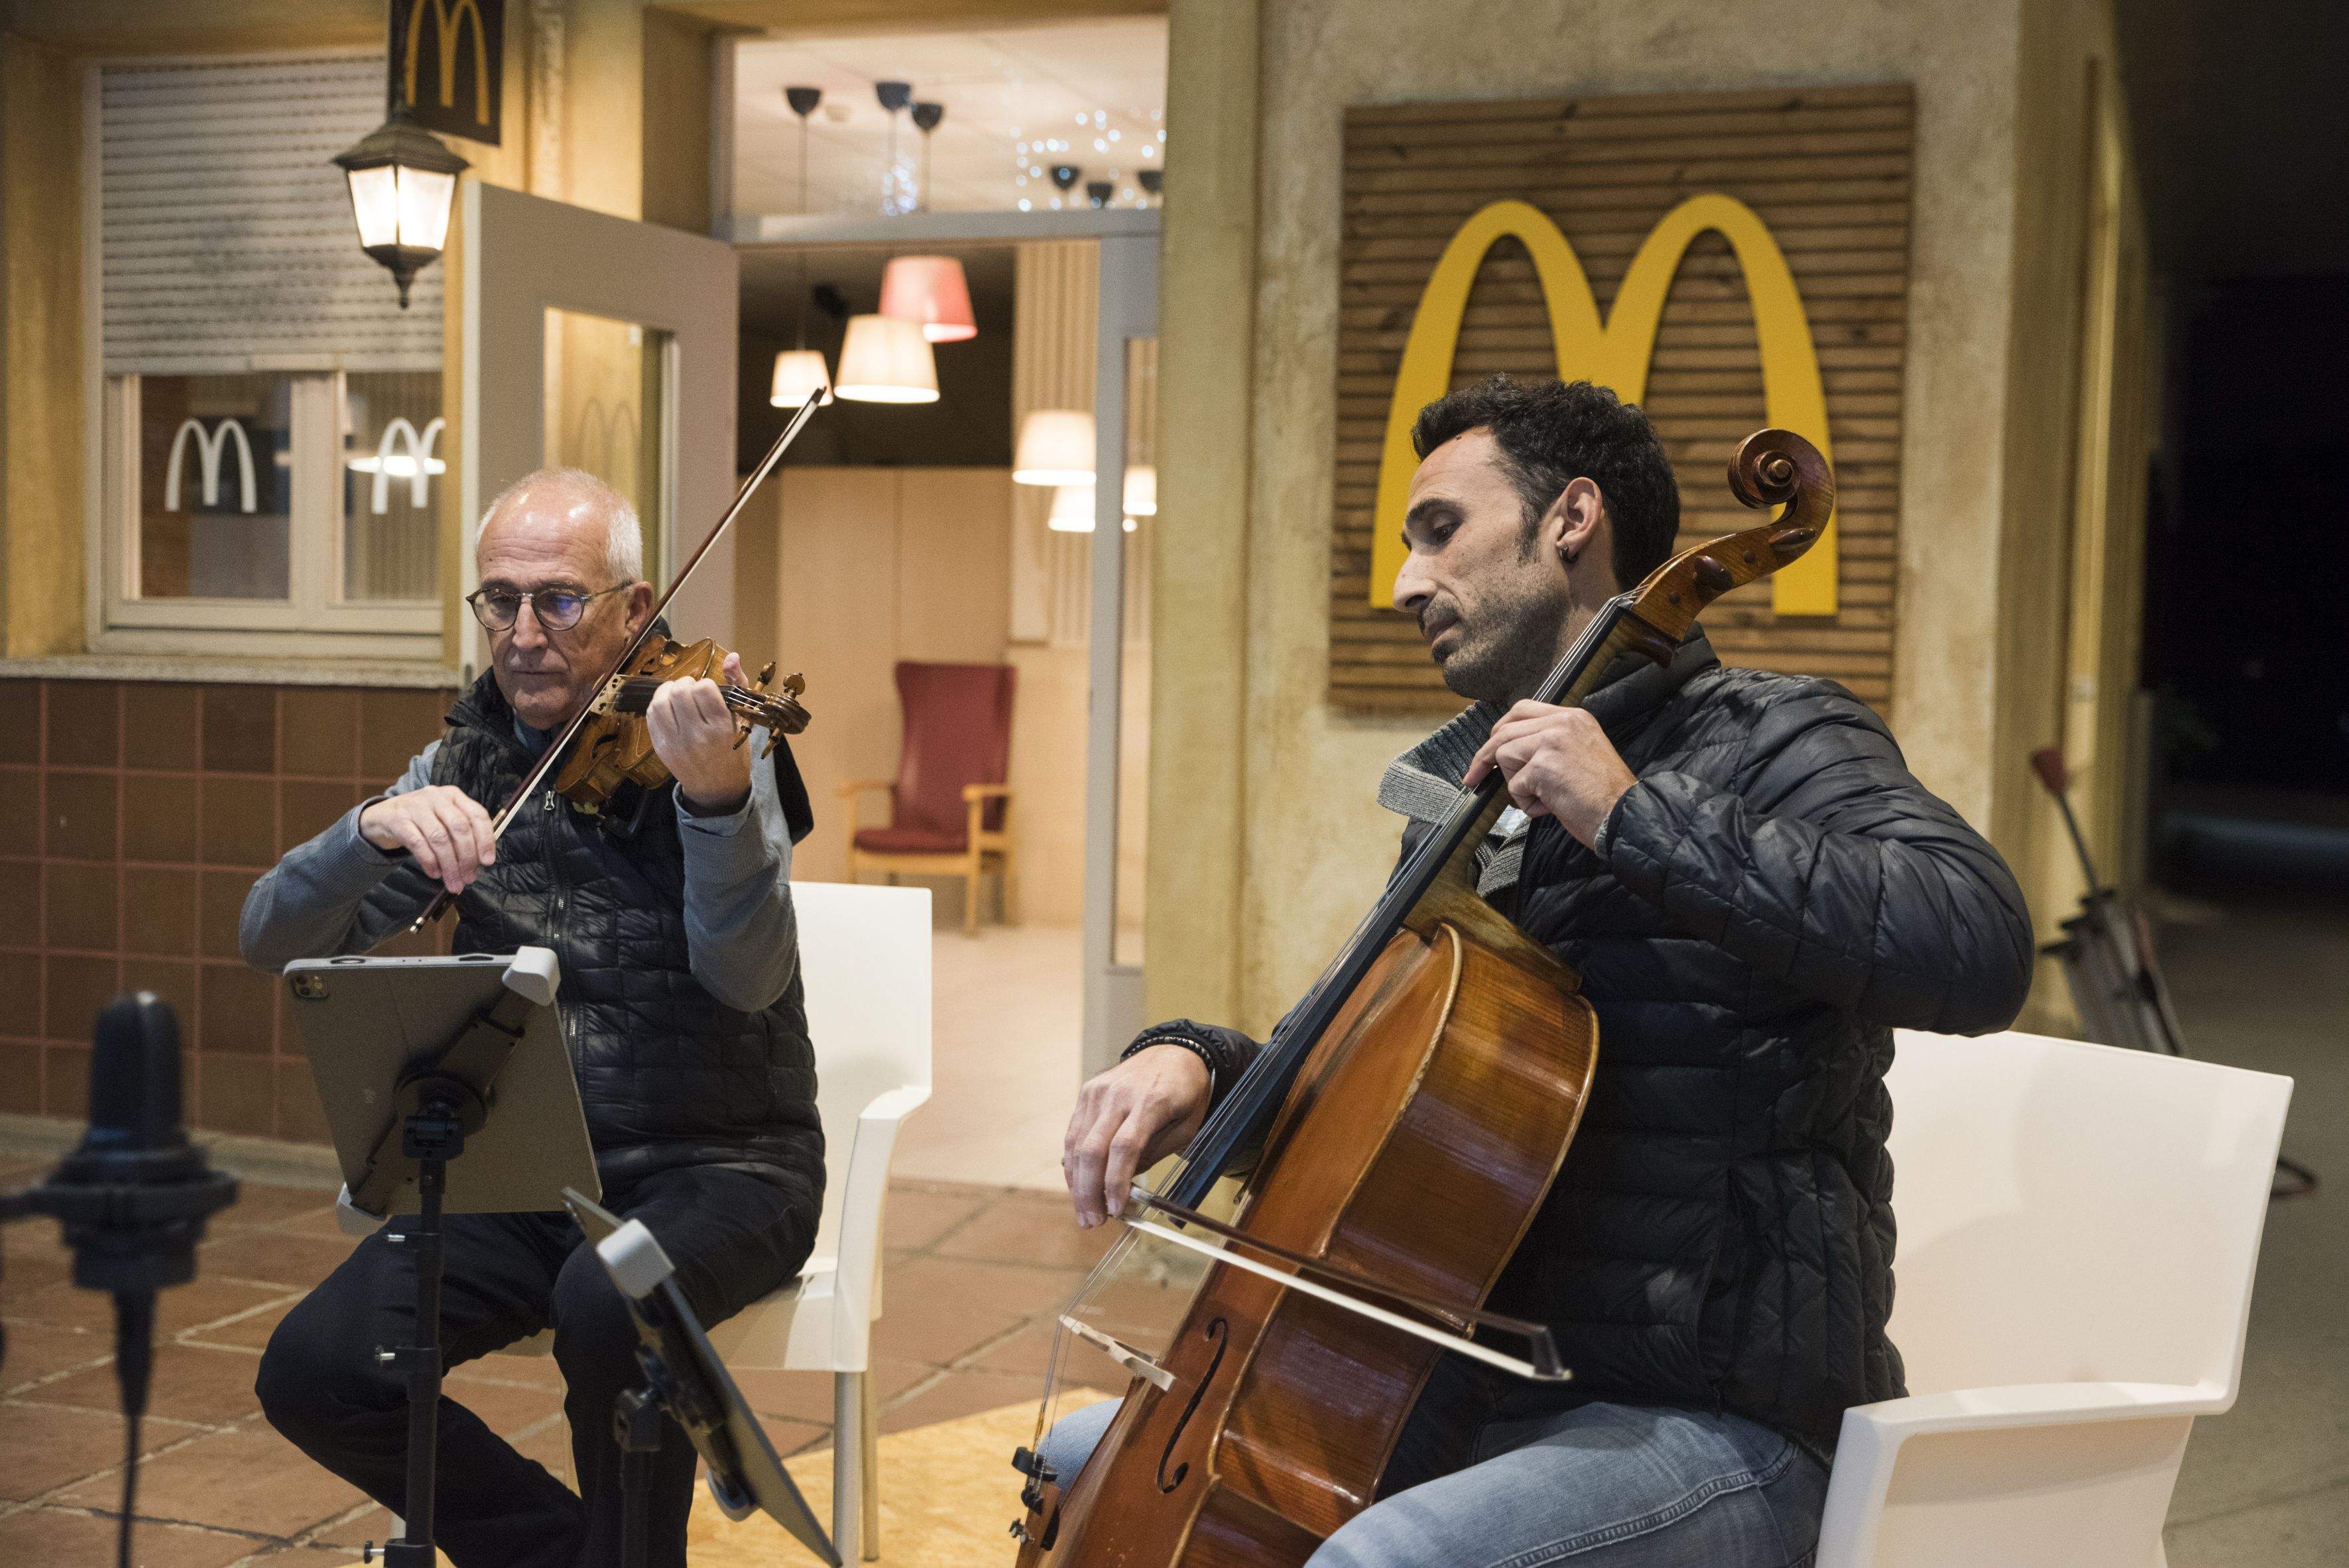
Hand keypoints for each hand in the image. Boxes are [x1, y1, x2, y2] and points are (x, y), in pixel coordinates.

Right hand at [359, 785, 496, 893]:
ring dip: (450, 865)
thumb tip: (479, 863)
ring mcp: (416, 807)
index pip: (477, 815)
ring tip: (454, 883)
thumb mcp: (444, 819)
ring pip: (439, 838)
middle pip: (459, 827)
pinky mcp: (398, 820)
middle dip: (467, 857)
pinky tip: (435, 874)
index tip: (488, 862)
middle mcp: (436, 797)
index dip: (485, 839)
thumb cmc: (422, 820)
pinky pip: (418, 844)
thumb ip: (461, 834)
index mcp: (454, 795)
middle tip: (469, 878)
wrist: (383, 815)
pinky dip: (430, 862)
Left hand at [647, 651, 753, 813]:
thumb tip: (732, 656)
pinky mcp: (660, 748)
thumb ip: (738, 685)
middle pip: (680, 691)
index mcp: (721, 729)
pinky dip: (658, 705)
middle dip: (686, 684)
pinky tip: (668, 707)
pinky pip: (651, 716)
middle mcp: (697, 737)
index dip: (706, 684)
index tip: (709, 691)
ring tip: (678, 695)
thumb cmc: (733, 750)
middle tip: (692, 691)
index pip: (704, 688)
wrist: (716, 788)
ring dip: (668, 691)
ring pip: (661, 701)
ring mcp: (676, 744)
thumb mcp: (742, 720)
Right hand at [1063, 1045, 1211, 1228]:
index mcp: (1151, 1101)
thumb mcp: (1187, 1126)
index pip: (1125, 1147)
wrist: (1175, 1051)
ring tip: (1084, 1212)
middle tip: (1092, 1221)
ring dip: (1077, 1183)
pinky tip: (1077, 1185)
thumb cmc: (1186, 1093)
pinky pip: (1074, 1131)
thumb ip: (1155, 1152)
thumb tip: (1123, 1183)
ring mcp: (1099, 1091)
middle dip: (1089, 1191)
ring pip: (1077, 1143)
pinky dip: (1073, 1162)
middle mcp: (1119, 1094)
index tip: (1116, 1211)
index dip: (1116, 1183)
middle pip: (1093, 1149)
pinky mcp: (1088, 1091)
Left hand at [1462, 701, 1637, 848]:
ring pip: (1505, 756)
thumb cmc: (1604, 795)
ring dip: (1516, 784)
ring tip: (1543, 798)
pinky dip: (1526, 804)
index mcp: (1573, 717)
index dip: (1500, 729)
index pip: (1522, 710)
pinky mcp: (1544, 765)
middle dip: (1484, 756)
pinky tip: (1550, 807)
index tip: (1487, 750)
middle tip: (1473, 777)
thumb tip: (1512, 754)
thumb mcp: (1581, 754)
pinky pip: (1515, 785)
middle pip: (1505, 731)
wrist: (1625, 815)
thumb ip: (1551, 744)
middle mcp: (1563, 723)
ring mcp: (1553, 741)